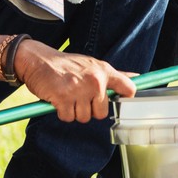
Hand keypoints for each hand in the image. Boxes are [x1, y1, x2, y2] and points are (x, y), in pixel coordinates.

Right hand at [17, 41, 134, 122]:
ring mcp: (80, 90)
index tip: (119, 101)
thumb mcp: (93, 65)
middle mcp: (95, 80)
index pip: (129, 88)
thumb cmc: (68, 65)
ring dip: (74, 112)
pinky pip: (68, 117)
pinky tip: (59, 100)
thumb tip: (139, 77)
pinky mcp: (63, 98)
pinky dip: (62, 113)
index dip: (126, 99)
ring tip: (68, 97)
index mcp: (105, 71)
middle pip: (101, 113)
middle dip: (89, 110)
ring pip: (83, 118)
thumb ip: (115, 75)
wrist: (39, 60)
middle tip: (79, 97)